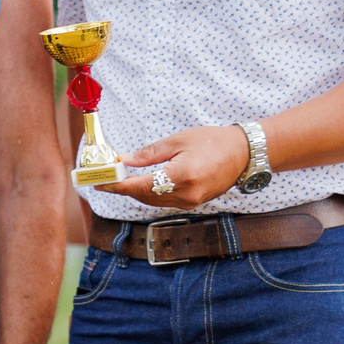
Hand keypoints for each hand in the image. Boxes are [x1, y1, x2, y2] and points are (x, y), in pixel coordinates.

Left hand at [105, 125, 251, 209]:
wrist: (244, 154)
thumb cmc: (213, 141)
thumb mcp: (178, 141)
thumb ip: (150, 154)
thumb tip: (125, 160)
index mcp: (181, 176)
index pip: (139, 187)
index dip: (117, 186)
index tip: (100, 183)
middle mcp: (185, 194)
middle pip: (143, 197)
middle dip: (122, 188)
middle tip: (105, 178)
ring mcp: (190, 202)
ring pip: (152, 202)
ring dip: (135, 192)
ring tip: (119, 180)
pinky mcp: (193, 203)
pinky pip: (164, 202)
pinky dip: (149, 193)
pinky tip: (140, 183)